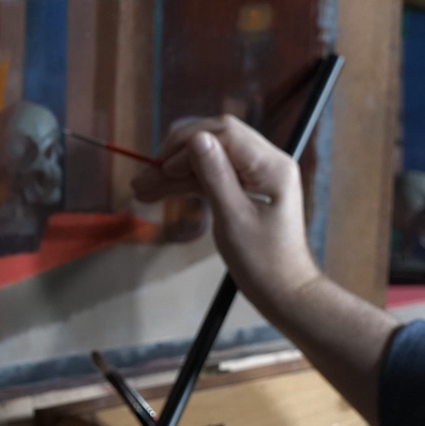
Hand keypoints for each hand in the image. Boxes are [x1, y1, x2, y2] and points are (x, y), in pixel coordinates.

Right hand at [133, 115, 320, 316]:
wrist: (283, 292)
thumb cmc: (264, 262)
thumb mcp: (234, 219)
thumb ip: (215, 175)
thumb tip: (196, 138)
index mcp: (271, 166)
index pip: (226, 133)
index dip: (189, 143)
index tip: (162, 167)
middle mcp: (266, 163)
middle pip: (214, 142)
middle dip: (176, 157)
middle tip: (144, 177)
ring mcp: (254, 176)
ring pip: (207, 161)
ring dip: (174, 174)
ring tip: (141, 189)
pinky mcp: (244, 190)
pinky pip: (210, 178)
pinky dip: (185, 185)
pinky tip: (158, 193)